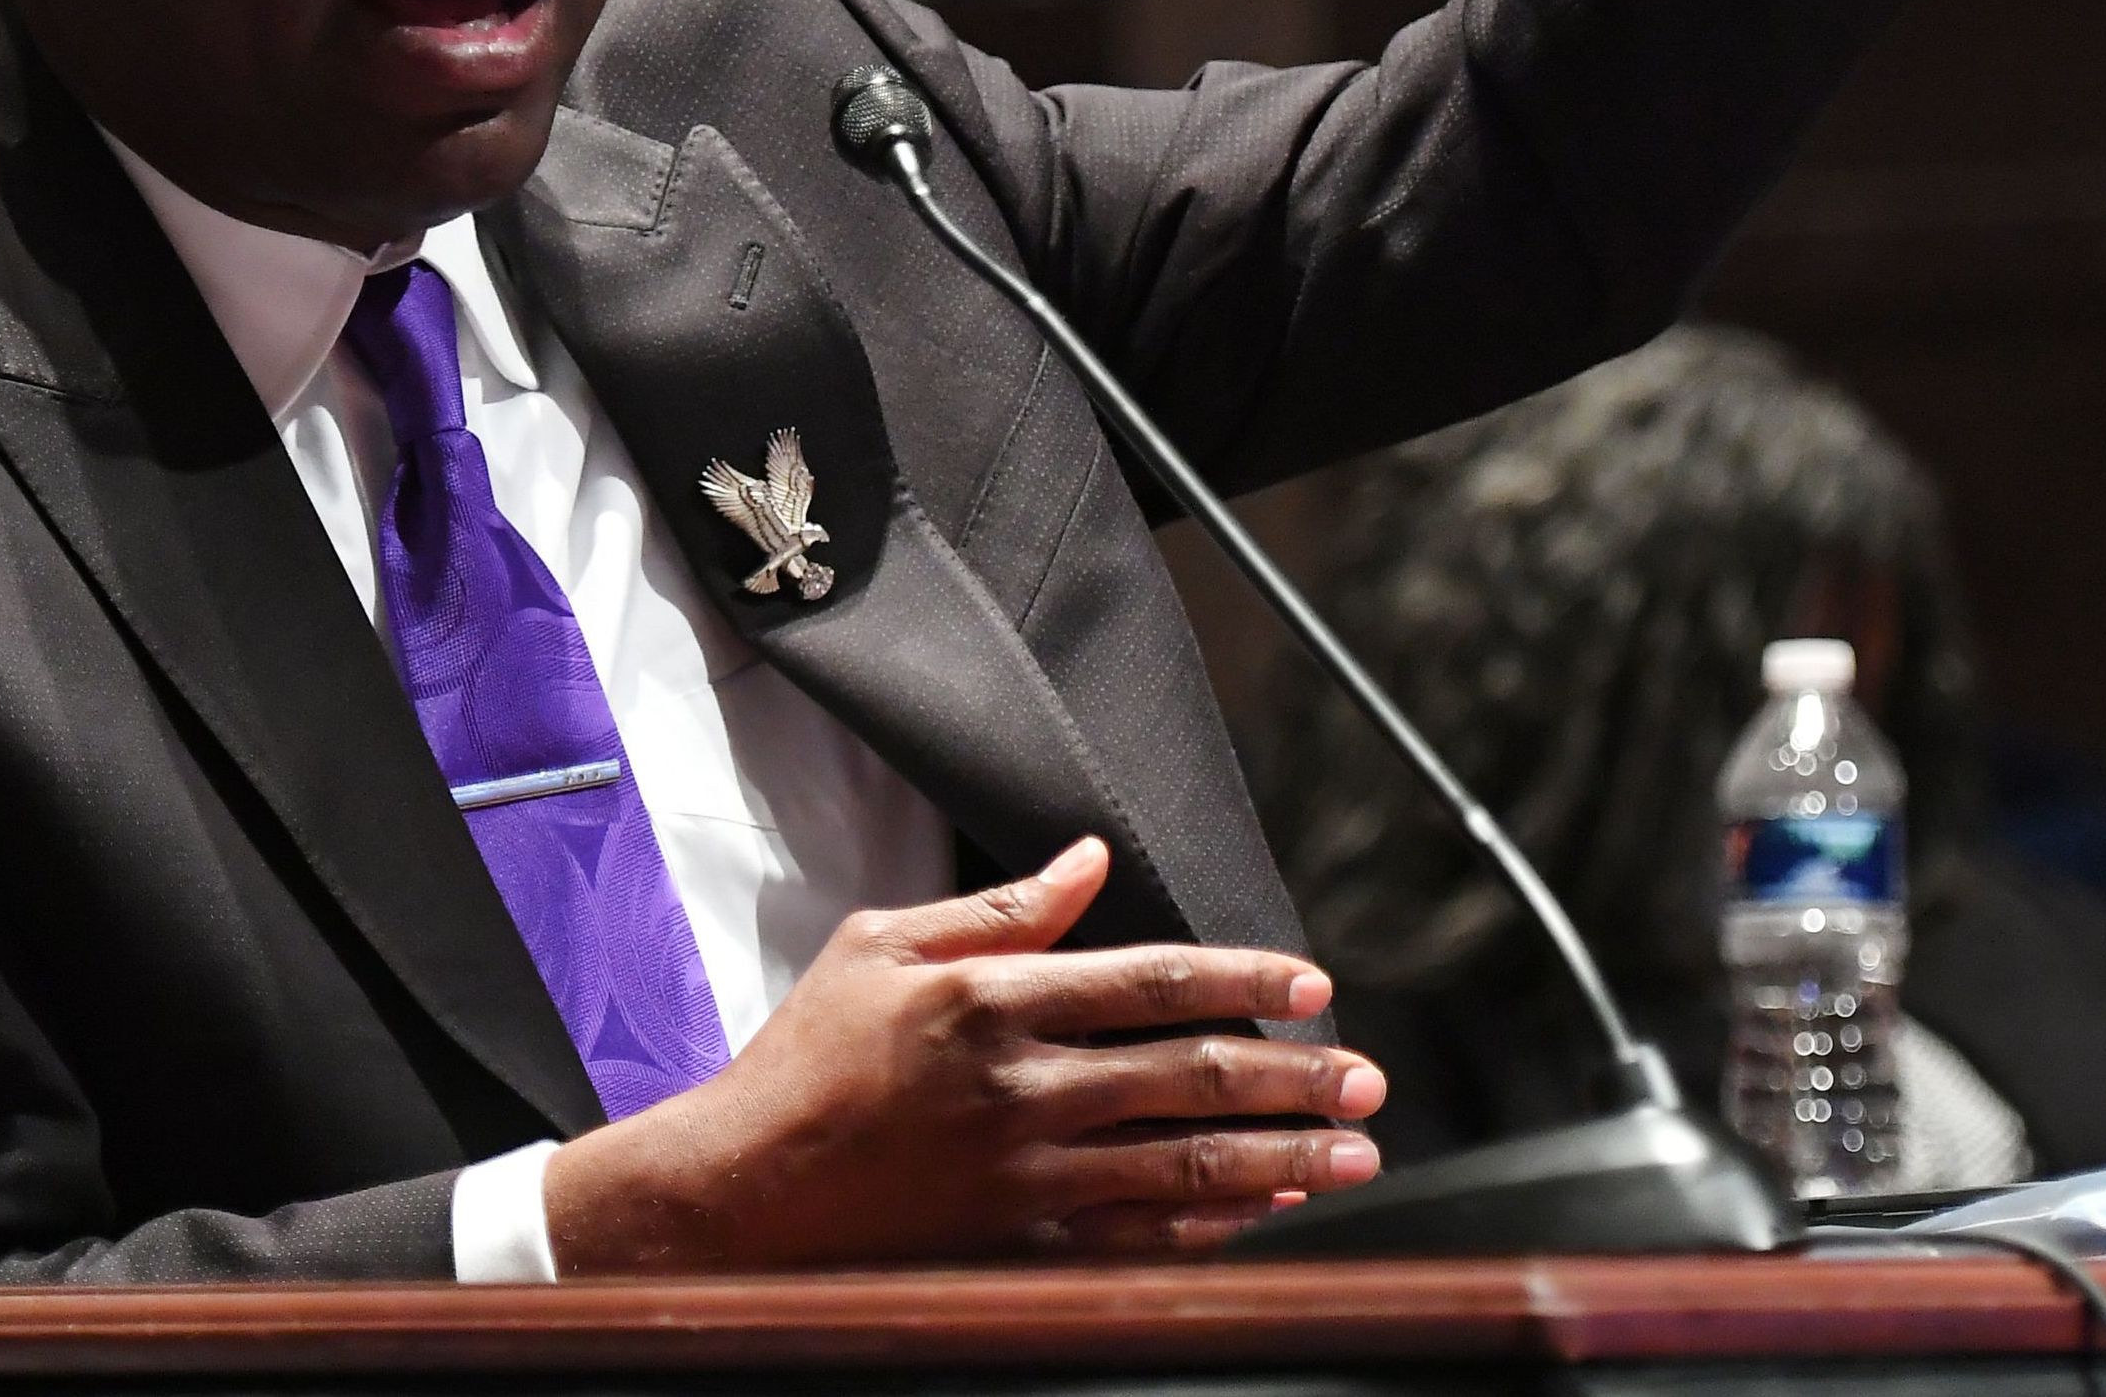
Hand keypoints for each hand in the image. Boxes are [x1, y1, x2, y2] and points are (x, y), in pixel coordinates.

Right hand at [540, 837, 1386, 1267]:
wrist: (739, 1192)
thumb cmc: (805, 1060)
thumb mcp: (884, 947)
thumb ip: (1001, 909)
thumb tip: (1090, 859)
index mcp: (992, 1000)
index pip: (1153, 979)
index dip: (1246, 977)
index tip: (1314, 984)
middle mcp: (1020, 1087)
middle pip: (1190, 1075)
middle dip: (1294, 1077)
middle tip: (1366, 1078)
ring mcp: (1022, 1176)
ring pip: (1182, 1166)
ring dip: (1281, 1160)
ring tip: (1353, 1155)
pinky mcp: (1015, 1246)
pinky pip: (1138, 1239)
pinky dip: (1211, 1227)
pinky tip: (1265, 1214)